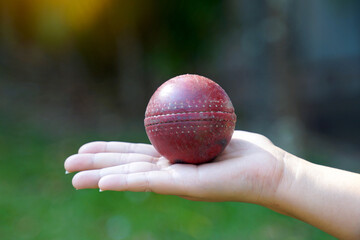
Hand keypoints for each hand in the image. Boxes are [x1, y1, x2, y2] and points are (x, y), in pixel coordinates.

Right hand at [65, 130, 285, 204]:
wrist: (268, 170)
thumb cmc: (245, 149)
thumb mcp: (211, 126)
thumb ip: (191, 120)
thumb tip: (180, 104)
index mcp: (172, 159)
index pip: (134, 154)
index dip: (109, 151)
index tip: (87, 148)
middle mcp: (168, 172)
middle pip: (125, 166)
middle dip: (96, 166)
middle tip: (66, 166)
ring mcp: (174, 182)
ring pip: (130, 177)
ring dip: (100, 176)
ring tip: (72, 177)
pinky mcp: (184, 187)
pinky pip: (149, 182)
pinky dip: (124, 182)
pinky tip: (102, 183)